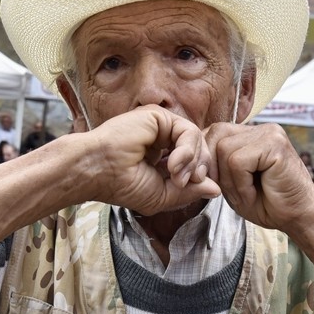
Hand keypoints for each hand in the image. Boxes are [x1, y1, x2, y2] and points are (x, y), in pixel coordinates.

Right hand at [85, 105, 218, 214]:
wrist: (96, 171)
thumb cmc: (120, 185)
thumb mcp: (163, 197)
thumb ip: (190, 192)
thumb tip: (217, 189)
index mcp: (161, 157)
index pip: (193, 162)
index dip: (199, 175)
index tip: (188, 187)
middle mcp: (162, 139)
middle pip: (199, 149)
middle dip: (199, 169)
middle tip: (184, 183)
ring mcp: (160, 126)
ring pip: (197, 140)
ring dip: (192, 162)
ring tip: (177, 176)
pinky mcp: (158, 116)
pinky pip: (188, 131)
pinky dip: (187, 150)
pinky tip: (174, 164)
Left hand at [203, 121, 313, 230]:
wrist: (300, 218)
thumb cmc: (268, 204)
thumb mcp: (232, 185)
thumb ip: (213, 169)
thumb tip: (186, 160)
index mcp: (249, 134)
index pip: (211, 133)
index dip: (203, 159)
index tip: (205, 183)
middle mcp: (260, 128)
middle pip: (214, 136)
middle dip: (213, 168)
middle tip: (229, 193)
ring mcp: (269, 133)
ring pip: (224, 150)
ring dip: (230, 181)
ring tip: (248, 194)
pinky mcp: (274, 144)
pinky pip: (238, 161)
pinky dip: (240, 184)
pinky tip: (255, 193)